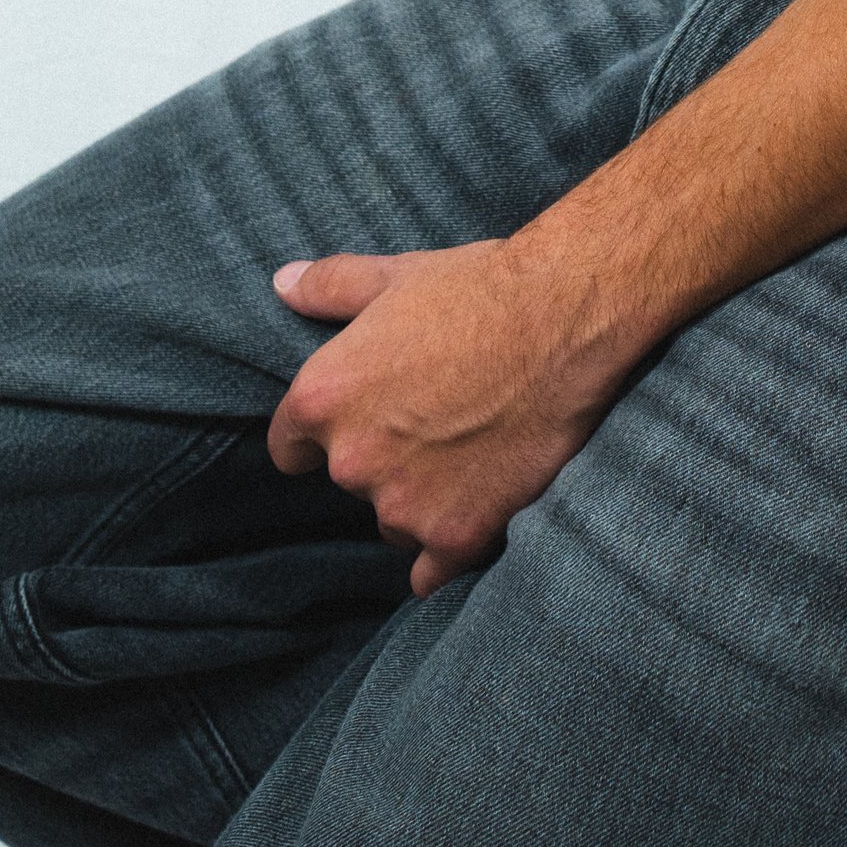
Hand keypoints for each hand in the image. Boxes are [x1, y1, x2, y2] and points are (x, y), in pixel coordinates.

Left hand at [266, 239, 642, 595]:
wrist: (564, 317)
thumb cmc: (479, 289)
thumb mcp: (395, 275)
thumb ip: (328, 286)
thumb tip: (281, 284)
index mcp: (323, 398)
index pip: (290, 448)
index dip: (323, 435)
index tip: (363, 420)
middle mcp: (351, 460)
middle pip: (350, 482)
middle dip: (383, 457)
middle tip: (435, 419)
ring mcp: (403, 504)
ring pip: (395, 520)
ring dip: (419, 499)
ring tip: (469, 452)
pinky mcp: (456, 535)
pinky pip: (431, 572)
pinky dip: (446, 550)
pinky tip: (471, 514)